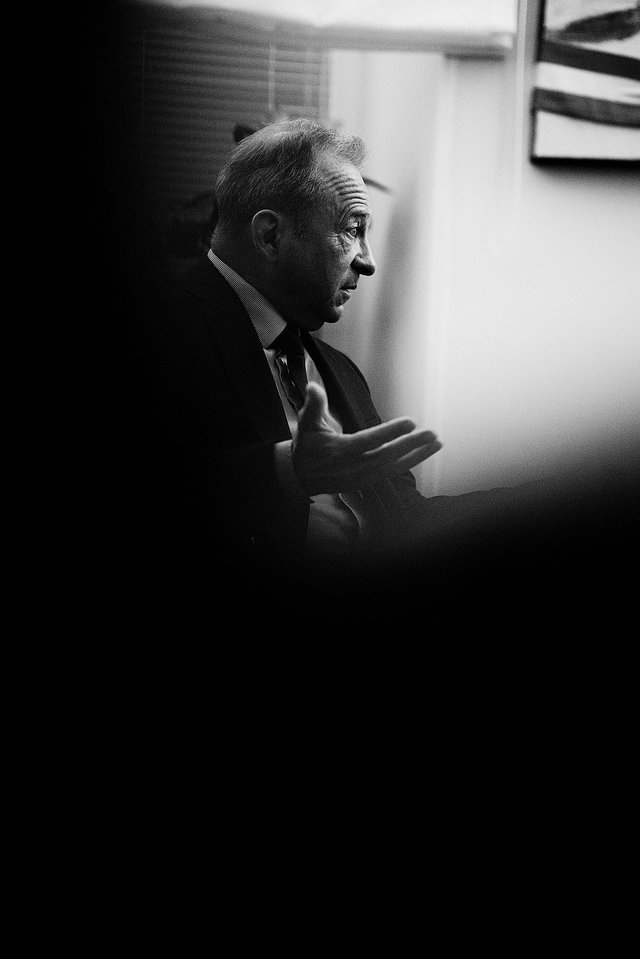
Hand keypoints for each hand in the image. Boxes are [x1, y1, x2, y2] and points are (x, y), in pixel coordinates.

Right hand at [291, 382, 441, 495]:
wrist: (301, 477)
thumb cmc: (307, 446)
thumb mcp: (306, 424)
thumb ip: (313, 405)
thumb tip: (313, 386)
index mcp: (341, 451)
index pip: (370, 441)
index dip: (391, 432)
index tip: (411, 422)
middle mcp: (355, 466)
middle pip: (388, 455)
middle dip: (412, 444)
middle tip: (432, 433)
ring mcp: (363, 476)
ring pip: (395, 466)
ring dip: (418, 455)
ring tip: (438, 443)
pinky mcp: (369, 481)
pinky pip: (393, 472)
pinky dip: (411, 462)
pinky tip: (426, 452)